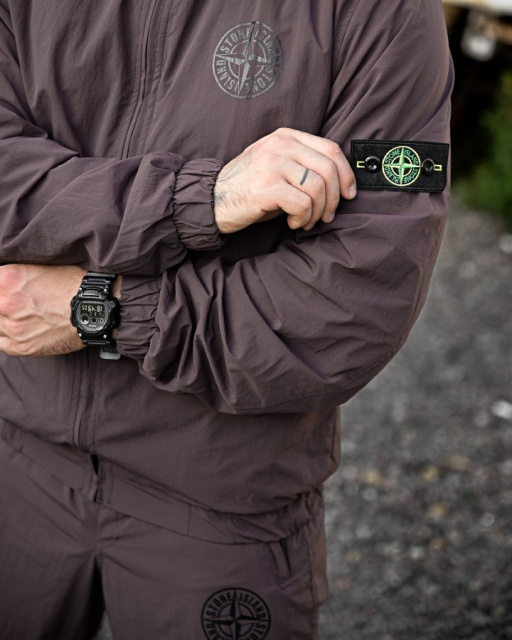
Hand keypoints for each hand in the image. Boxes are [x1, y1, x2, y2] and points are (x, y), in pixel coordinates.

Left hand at [0, 264, 85, 356]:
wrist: (96, 309)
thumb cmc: (74, 285)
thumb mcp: (41, 267)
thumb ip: (15, 276)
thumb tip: (4, 282)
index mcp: (7, 280)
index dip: (1, 287)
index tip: (6, 290)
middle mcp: (4, 304)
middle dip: (3, 303)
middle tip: (21, 305)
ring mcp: (13, 328)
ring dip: (3, 320)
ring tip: (21, 316)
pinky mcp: (22, 347)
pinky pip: (1, 344)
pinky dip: (5, 337)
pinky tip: (17, 329)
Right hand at [213, 127, 356, 233]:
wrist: (212, 200)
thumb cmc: (248, 188)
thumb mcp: (276, 166)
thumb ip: (302, 164)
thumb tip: (340, 183)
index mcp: (286, 137)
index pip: (331, 149)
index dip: (347, 174)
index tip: (349, 194)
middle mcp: (280, 145)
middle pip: (328, 169)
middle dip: (335, 199)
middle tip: (327, 216)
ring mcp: (272, 164)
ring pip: (317, 188)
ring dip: (318, 212)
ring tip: (306, 221)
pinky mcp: (266, 186)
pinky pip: (303, 204)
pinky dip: (303, 218)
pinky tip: (292, 222)